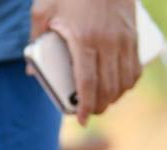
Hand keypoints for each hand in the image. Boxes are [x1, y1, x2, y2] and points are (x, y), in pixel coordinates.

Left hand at [30, 0, 140, 124]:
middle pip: (107, 87)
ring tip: (103, 103)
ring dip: (114, 97)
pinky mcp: (134, 32)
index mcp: (84, 39)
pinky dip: (129, 82)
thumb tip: (31, 72)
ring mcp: (124, 37)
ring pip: (124, 80)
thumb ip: (35, 40)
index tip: (82, 120)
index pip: (87, 84)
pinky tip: (120, 87)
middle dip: (99, 106)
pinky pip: (135, 66)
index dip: (86, 106)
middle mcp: (108, 41)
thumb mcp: (43, 9)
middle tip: (89, 113)